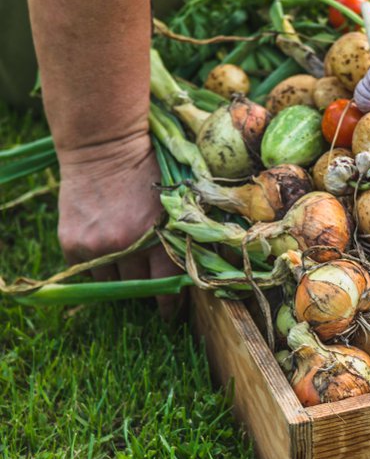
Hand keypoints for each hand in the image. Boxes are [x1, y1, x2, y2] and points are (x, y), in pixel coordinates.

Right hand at [57, 134, 180, 318]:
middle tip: (150, 290)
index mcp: (160, 237)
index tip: (170, 313)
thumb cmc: (149, 167)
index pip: (167, 284)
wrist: (104, 145)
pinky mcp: (72, 243)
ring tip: (127, 270)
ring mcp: (97, 246)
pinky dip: (97, 266)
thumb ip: (185, 231)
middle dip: (145, 290)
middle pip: (137, 287)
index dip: (169, 303)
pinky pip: (86, 270)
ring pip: (110, 282)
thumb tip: (207, 260)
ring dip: (120, 279)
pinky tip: (105, 253)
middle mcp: (127, 246)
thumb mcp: (177, 198)